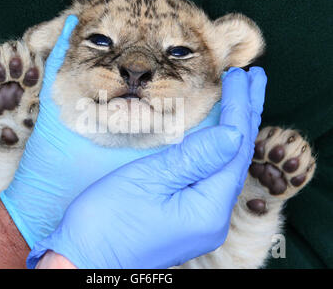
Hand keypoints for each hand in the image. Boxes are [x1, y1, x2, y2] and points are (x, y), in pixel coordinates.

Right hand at [26, 67, 266, 268]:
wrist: (82, 260)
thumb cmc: (107, 222)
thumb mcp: (148, 180)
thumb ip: (193, 158)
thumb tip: (233, 134)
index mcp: (208, 209)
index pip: (234, 147)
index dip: (240, 109)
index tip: (240, 76)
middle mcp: (212, 217)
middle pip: (236, 156)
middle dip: (245, 115)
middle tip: (254, 79)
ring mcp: (200, 219)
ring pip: (224, 166)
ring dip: (232, 130)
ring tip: (242, 100)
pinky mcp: (186, 217)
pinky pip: (210, 176)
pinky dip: (216, 149)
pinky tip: (218, 135)